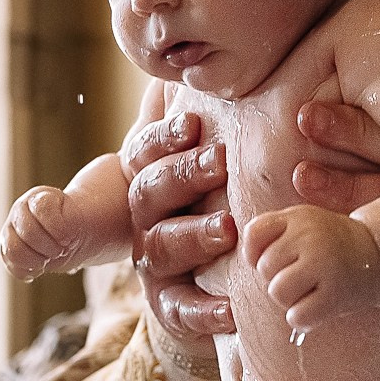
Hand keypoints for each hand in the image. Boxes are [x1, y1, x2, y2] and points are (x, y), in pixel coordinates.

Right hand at [0, 185, 85, 282]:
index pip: (43, 210)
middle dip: (50, 247)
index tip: (68, 238)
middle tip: (61, 250)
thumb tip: (63, 235)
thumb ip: (71, 223)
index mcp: (39, 198)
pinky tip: (39, 268)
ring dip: (36, 261)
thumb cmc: (73, 226)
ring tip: (48, 259)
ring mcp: (10, 230)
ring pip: (13, 250)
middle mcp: (20, 211)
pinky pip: (11, 265)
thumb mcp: (80, 220)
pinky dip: (27, 271)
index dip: (58, 229)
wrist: (66, 237)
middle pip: (28, 233)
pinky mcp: (6, 249)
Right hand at [122, 110, 236, 349]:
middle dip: (183, 175)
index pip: (144, 154)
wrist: (226, 284)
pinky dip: (202, 310)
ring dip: (193, 235)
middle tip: (221, 162)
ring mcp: (154, 264)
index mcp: (153, 181)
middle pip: (149, 193)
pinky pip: (179, 309)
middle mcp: (147, 220)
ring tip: (228, 229)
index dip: (164, 138)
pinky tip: (231, 308)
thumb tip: (234, 70)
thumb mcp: (226, 165)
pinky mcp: (171, 305)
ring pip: (160, 246)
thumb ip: (225, 126)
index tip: (193, 124)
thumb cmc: (233, 204)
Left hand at [242, 205, 379, 330]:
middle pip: (265, 269)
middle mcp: (310, 236)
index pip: (254, 234)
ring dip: (289, 300)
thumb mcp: (304, 225)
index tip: (276, 261)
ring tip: (308, 293)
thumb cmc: (332, 246)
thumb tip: (250, 260)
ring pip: (277, 292)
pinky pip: (297, 316)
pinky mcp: (336, 292)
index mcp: (298, 217)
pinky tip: (316, 310)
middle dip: (277, 279)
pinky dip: (302, 319)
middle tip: (301, 279)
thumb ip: (275, 234)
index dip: (255, 254)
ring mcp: (324, 263)